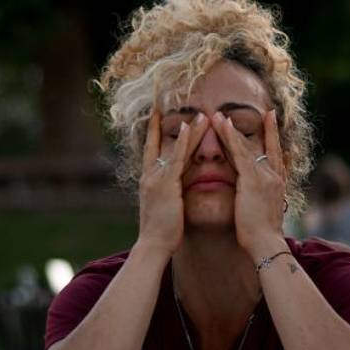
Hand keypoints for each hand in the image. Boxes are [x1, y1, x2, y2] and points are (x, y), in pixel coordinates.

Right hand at [136, 110, 208, 253]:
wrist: (153, 245)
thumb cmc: (160, 232)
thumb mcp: (162, 208)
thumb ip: (167, 195)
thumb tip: (173, 190)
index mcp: (149, 181)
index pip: (151, 150)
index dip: (154, 132)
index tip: (156, 115)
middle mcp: (150, 175)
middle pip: (161, 143)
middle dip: (168, 124)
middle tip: (172, 104)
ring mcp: (157, 178)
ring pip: (175, 148)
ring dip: (188, 130)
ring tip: (200, 114)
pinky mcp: (166, 184)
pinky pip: (177, 159)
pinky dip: (183, 142)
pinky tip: (189, 127)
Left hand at [212, 109, 286, 253]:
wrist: (266, 244)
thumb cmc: (263, 235)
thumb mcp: (265, 211)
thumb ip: (261, 198)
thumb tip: (256, 196)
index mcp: (277, 182)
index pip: (276, 153)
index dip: (274, 135)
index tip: (272, 118)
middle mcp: (273, 175)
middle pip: (264, 145)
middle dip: (261, 127)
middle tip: (259, 110)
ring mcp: (264, 176)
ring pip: (246, 146)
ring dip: (232, 129)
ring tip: (220, 115)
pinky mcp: (252, 180)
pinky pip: (239, 153)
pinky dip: (230, 137)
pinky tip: (222, 125)